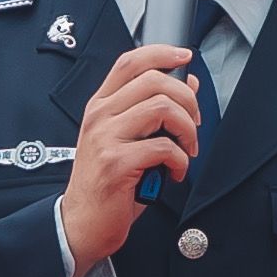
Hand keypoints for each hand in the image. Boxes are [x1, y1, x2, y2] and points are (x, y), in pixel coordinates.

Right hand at [49, 41, 200, 275]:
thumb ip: (150, 111)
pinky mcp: (117, 163)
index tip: (184, 57)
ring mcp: (106, 138)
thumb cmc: (106, 183)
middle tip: (193, 122)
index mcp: (101, 106)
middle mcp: (100, 117)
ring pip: (162, 108)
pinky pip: (163, 147)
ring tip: (186, 148)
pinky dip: (180, 160)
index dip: (161, 53)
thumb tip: (185, 83)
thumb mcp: (124, 139)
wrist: (82, 223)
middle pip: (153, 80)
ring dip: (187, 129)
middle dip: (186, 99)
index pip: (130, 62)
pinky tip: (175, 171)